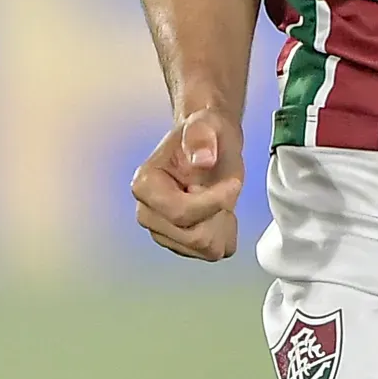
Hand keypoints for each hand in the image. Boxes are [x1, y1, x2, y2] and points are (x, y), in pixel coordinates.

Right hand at [133, 107, 245, 260]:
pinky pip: (212, 252)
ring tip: (217, 197)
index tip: (233, 183)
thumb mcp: (205, 126)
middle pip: (193, 237)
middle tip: (220, 188)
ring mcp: (162, 232)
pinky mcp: (180, 244)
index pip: (180, 213)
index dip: (214, 202)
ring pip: (205, 248)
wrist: (208, 144)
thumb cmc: (205, 136)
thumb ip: (200, 138)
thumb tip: (202, 159)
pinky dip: (224, 234)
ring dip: (221, 224)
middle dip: (217, 214)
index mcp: (145, 185)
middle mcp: (147, 213)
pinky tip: (218, 211)